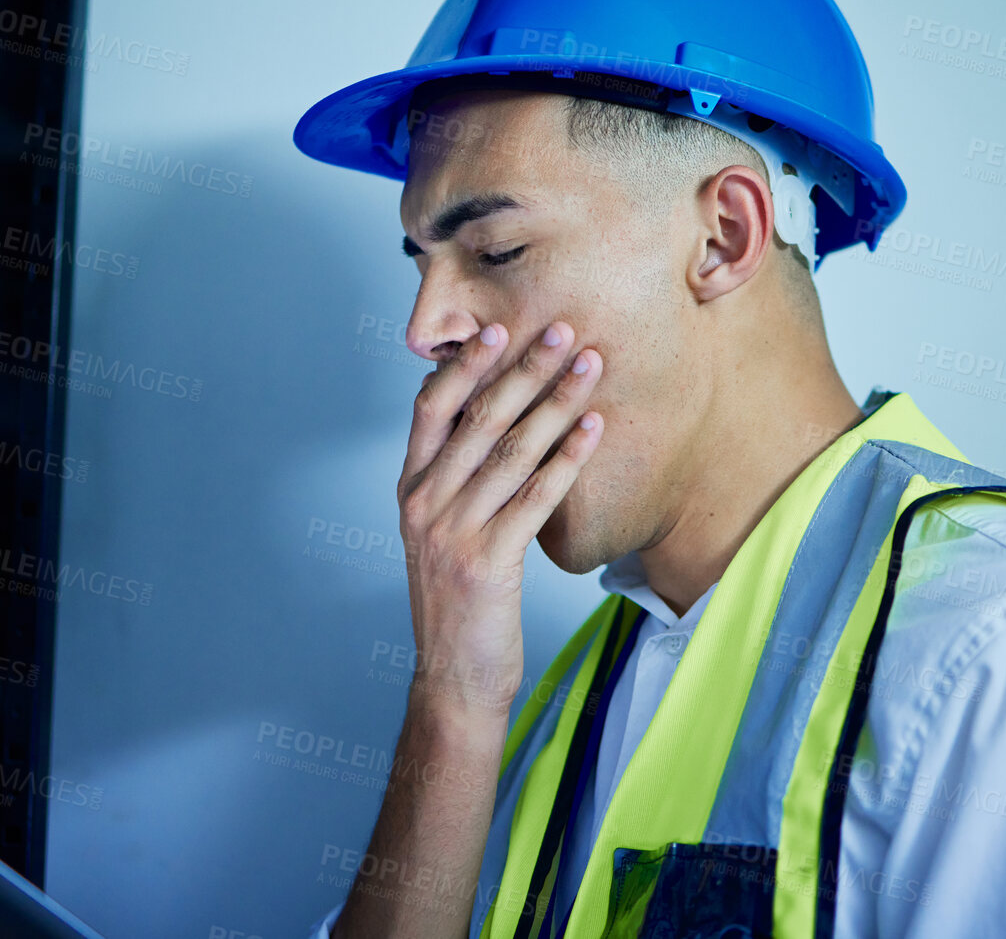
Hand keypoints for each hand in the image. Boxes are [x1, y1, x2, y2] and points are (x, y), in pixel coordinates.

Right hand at [397, 320, 603, 718]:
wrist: (455, 677)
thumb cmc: (459, 600)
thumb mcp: (439, 532)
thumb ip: (451, 478)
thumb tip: (474, 416)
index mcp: (412, 490)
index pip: (431, 409)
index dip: (466, 366)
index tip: (500, 328)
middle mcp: (425, 503)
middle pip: (479, 419)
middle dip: (525, 368)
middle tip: (562, 329)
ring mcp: (453, 531)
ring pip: (512, 450)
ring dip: (556, 401)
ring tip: (590, 367)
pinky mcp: (488, 561)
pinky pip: (535, 496)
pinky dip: (568, 458)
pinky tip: (594, 429)